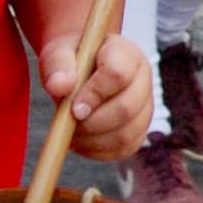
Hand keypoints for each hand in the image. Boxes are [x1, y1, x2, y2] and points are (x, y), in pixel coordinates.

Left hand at [44, 31, 154, 162]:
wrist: (80, 66)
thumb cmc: (71, 57)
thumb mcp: (59, 52)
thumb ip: (57, 64)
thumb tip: (59, 86)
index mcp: (127, 55)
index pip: (118, 75)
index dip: (94, 93)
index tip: (73, 106)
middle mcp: (143, 80)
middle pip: (126, 108)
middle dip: (93, 121)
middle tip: (70, 120)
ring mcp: (145, 106)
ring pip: (127, 134)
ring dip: (94, 139)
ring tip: (72, 131)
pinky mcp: (138, 130)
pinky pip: (124, 148)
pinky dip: (99, 151)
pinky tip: (81, 140)